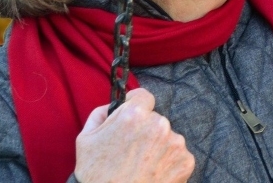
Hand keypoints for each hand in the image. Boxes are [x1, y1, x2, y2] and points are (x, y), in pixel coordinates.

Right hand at [75, 88, 194, 182]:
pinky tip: (153, 174)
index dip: (136, 106)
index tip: (133, 118)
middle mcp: (159, 125)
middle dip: (146, 130)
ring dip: (158, 147)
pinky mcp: (186, 162)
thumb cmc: (96, 175)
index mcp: (134, 115)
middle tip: (132, 151)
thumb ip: (101, 114)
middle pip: (155, 119)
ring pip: (168, 137)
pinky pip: (178, 155)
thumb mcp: (86, 139)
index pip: (143, 96)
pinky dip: (168, 163)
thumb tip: (113, 105)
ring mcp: (175, 144)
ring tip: (142, 166)